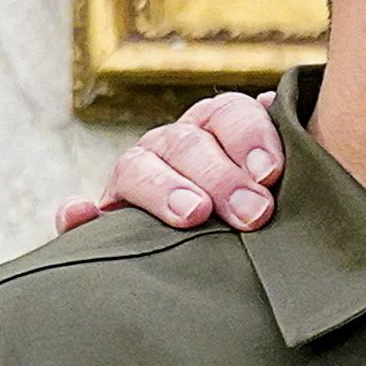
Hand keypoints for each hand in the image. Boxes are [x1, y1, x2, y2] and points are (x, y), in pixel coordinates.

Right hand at [54, 91, 286, 233]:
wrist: (222, 260)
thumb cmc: (265, 213)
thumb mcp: (278, 184)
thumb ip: (288, 159)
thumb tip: (277, 106)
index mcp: (215, 127)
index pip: (229, 115)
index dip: (251, 138)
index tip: (272, 174)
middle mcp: (172, 146)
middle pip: (187, 144)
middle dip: (221, 177)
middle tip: (253, 213)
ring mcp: (133, 180)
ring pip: (137, 168)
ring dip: (164, 189)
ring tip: (193, 214)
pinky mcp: (102, 222)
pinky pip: (78, 216)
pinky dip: (76, 215)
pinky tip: (80, 214)